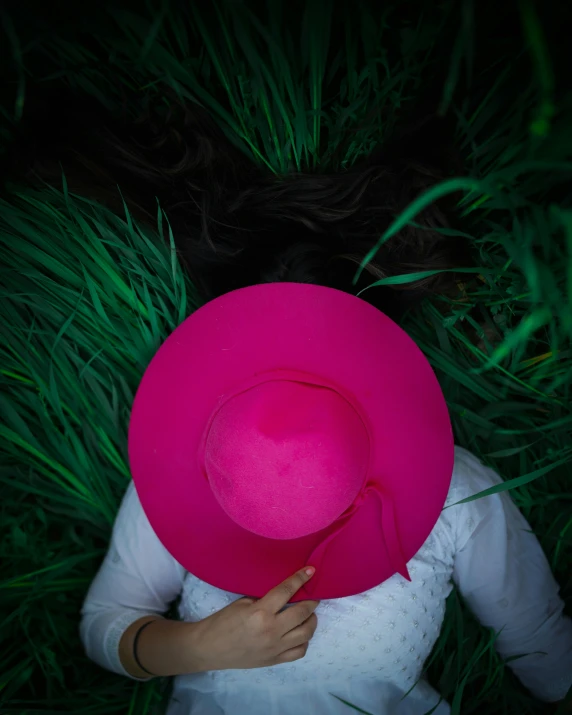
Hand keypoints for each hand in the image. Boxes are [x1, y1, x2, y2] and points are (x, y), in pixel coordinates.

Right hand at [189, 566, 319, 671]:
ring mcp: (275, 648)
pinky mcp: (275, 660)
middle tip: (313, 595)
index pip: (286, 591)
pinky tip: (300, 633)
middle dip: (312, 601)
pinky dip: (304, 641)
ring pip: (306, 634)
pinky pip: (299, 651)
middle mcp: (271, 630)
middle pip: (302, 613)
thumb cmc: (223, 622)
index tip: (311, 571)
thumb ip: (264, 600)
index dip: (300, 579)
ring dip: (311, 621)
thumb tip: (284, 595)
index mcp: (260, 612)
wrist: (210, 648)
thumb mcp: (243, 603)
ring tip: (309, 614)